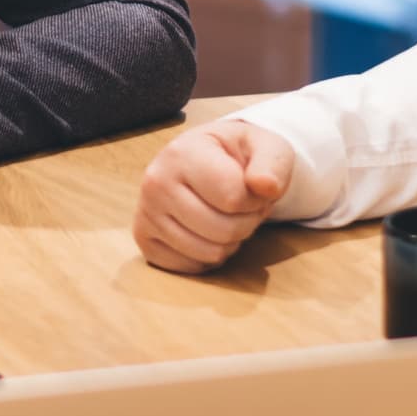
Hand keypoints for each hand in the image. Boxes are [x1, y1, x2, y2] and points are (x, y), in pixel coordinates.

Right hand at [132, 116, 295, 271]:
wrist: (206, 159)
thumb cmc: (238, 155)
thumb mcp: (265, 147)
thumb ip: (272, 164)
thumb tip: (266, 187)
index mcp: (182, 153)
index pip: (233, 198)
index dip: (257, 200)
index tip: (254, 189)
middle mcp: (155, 183)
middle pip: (223, 231)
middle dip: (246, 223)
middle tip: (243, 207)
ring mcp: (145, 213)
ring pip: (210, 253)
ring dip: (231, 241)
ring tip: (226, 216)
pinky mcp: (144, 240)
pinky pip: (192, 267)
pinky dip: (209, 256)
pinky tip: (207, 231)